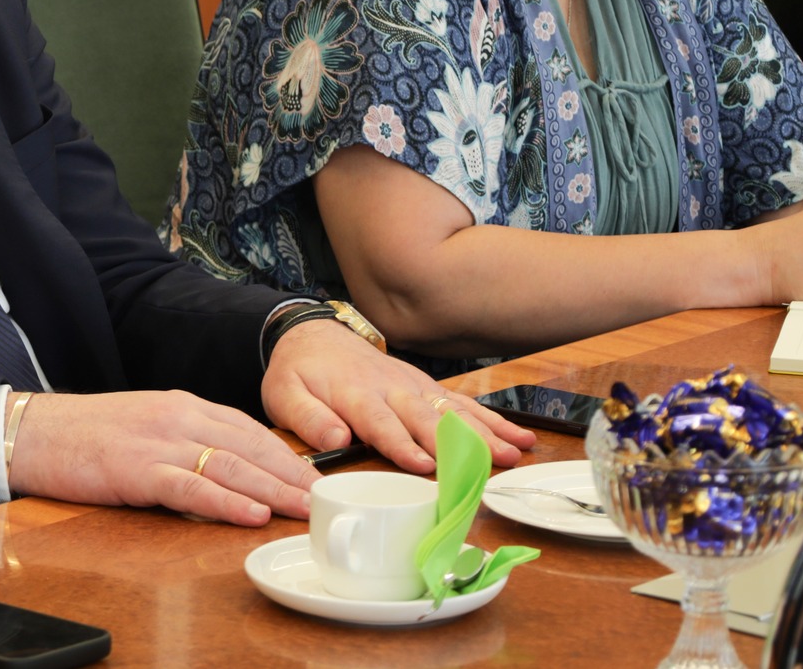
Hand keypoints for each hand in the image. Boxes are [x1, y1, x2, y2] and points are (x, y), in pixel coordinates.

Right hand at [5, 389, 316, 524]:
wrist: (32, 431)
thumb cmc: (85, 435)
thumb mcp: (145, 426)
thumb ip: (185, 441)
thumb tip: (226, 469)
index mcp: (182, 405)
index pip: (248, 429)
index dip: (287, 455)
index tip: (316, 478)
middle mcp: (177, 417)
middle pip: (249, 447)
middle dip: (292, 474)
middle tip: (326, 499)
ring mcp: (158, 442)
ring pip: (230, 465)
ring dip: (273, 489)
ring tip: (305, 509)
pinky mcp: (136, 469)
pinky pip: (189, 487)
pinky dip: (223, 502)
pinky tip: (251, 514)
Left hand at [262, 319, 533, 472]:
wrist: (312, 336)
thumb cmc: (298, 373)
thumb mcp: (284, 395)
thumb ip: (308, 419)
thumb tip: (335, 441)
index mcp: (354, 394)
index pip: (380, 423)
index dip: (403, 444)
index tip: (425, 466)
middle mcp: (390, 389)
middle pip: (427, 418)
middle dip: (459, 443)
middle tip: (489, 465)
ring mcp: (413, 386)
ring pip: (453, 410)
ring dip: (485, 432)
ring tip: (515, 453)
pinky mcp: (426, 386)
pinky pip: (462, 402)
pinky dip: (491, 419)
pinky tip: (518, 436)